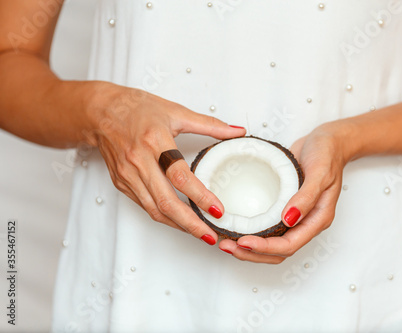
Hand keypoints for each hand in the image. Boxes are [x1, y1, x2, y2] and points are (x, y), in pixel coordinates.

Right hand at [85, 82, 245, 244]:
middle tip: (211, 234)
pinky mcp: (121, 184)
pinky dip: (164, 216)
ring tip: (200, 233)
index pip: (180, 175)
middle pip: (166, 201)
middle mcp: (139, 161)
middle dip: (191, 223)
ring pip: (154, 209)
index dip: (200, 196)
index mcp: (156, 141)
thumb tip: (237, 130)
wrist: (100, 112)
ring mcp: (128, 175)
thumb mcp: (176, 111)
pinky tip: (180, 221)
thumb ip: (210, 125)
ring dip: (179, 225)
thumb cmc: (137, 109)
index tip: (218, 209)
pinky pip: (145, 206)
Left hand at [219, 121, 350, 262]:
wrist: (328, 141)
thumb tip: (289, 219)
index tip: (243, 242)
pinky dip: (251, 231)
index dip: (265, 248)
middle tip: (227, 246)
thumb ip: (306, 197)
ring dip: (249, 247)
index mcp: (317, 219)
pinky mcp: (284, 206)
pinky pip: (267, 226)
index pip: (290, 245)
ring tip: (226, 242)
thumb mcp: (321, 172)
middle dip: (252, 253)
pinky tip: (235, 227)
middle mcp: (305, 222)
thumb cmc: (328, 154)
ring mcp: (295, 216)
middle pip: (278, 251)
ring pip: (271, 243)